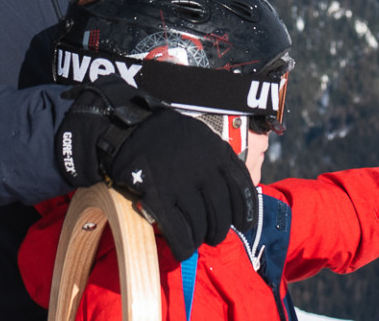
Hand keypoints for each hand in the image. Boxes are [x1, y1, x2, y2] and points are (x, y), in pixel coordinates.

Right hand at [57, 85, 254, 260]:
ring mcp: (182, 185)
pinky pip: (177, 231)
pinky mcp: (159, 196)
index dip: (245, 213)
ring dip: (199, 238)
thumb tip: (233, 191)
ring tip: (195, 240)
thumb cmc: (169, 135)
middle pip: (221, 213)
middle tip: (213, 236)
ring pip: (200, 225)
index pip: (242, 191)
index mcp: (219, 155)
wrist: (133, 128)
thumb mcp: (204, 138)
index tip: (243, 225)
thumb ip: (220, 161)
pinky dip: (182, 245)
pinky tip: (182, 250)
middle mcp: (205, 171)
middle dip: (219, 231)